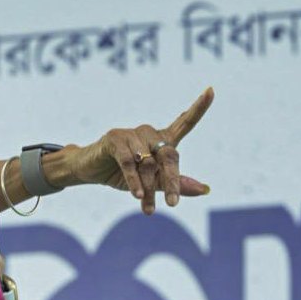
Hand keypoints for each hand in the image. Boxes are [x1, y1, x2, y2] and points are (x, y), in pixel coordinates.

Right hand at [69, 87, 213, 214]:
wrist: (89, 172)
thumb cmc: (121, 174)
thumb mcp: (150, 183)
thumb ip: (175, 184)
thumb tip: (204, 189)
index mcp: (161, 140)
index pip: (184, 122)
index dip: (198, 107)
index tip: (211, 90)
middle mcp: (149, 133)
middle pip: (169, 155)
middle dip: (172, 181)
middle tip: (173, 204)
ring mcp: (131, 134)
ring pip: (148, 163)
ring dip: (148, 188)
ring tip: (148, 209)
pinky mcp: (115, 139)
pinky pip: (129, 162)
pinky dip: (134, 180)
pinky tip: (137, 194)